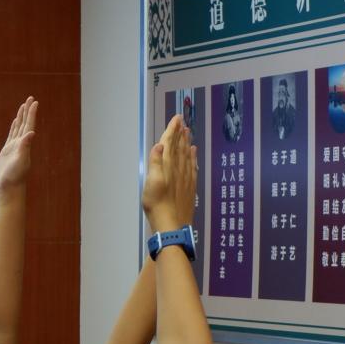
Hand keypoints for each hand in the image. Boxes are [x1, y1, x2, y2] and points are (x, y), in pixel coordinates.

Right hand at [0, 97, 36, 195]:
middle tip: (30, 98)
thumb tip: (31, 133)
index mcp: (25, 144)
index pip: (29, 125)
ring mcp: (14, 147)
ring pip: (18, 128)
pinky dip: (14, 127)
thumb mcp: (20, 160)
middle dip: (27, 111)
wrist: (9, 188)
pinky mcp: (7, 151)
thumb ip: (25, 146)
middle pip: (25, 123)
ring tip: (23, 107)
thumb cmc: (15, 176)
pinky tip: (15, 123)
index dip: (32, 113)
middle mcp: (21, 144)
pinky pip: (11, 135)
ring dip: (21, 117)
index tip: (34, 102)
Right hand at [141, 115, 197, 232]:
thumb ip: (155, 162)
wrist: (172, 225)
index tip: (177, 118)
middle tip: (182, 121)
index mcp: (167, 166)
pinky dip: (193, 157)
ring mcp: (186, 177)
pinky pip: (192, 166)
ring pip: (186, 155)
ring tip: (188, 132)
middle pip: (179, 147)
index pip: (170, 144)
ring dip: (186, 142)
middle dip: (180, 133)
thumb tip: (160, 144)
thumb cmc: (157, 204)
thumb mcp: (151, 182)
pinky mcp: (190, 186)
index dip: (173, 130)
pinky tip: (193, 152)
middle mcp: (178, 169)